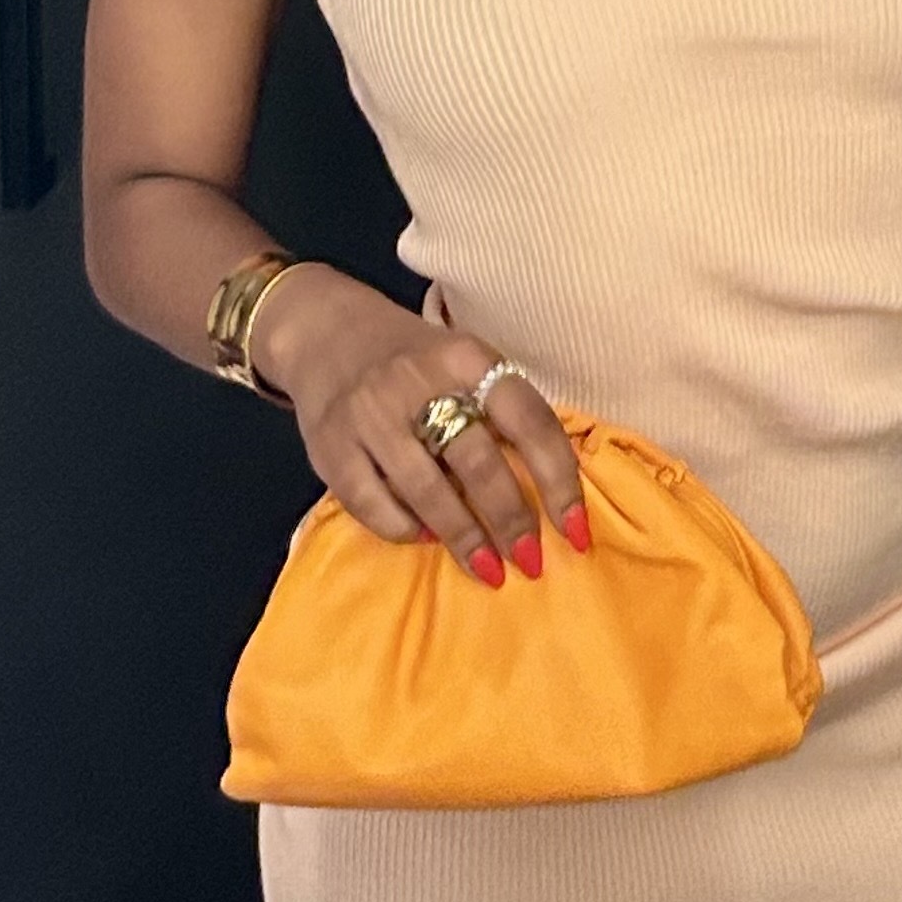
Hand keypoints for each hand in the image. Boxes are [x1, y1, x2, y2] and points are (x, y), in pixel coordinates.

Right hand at [250, 267, 589, 587]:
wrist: (324, 332)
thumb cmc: (416, 360)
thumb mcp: (465, 362)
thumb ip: (501, 413)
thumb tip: (549, 495)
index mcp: (466, 356)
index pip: (529, 421)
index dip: (560, 481)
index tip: (577, 530)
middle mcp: (418, 380)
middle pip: (478, 462)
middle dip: (511, 520)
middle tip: (530, 562)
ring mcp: (370, 413)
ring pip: (426, 491)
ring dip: (464, 539)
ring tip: (488, 569)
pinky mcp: (331, 446)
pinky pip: (373, 504)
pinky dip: (404, 529)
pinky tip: (425, 538)